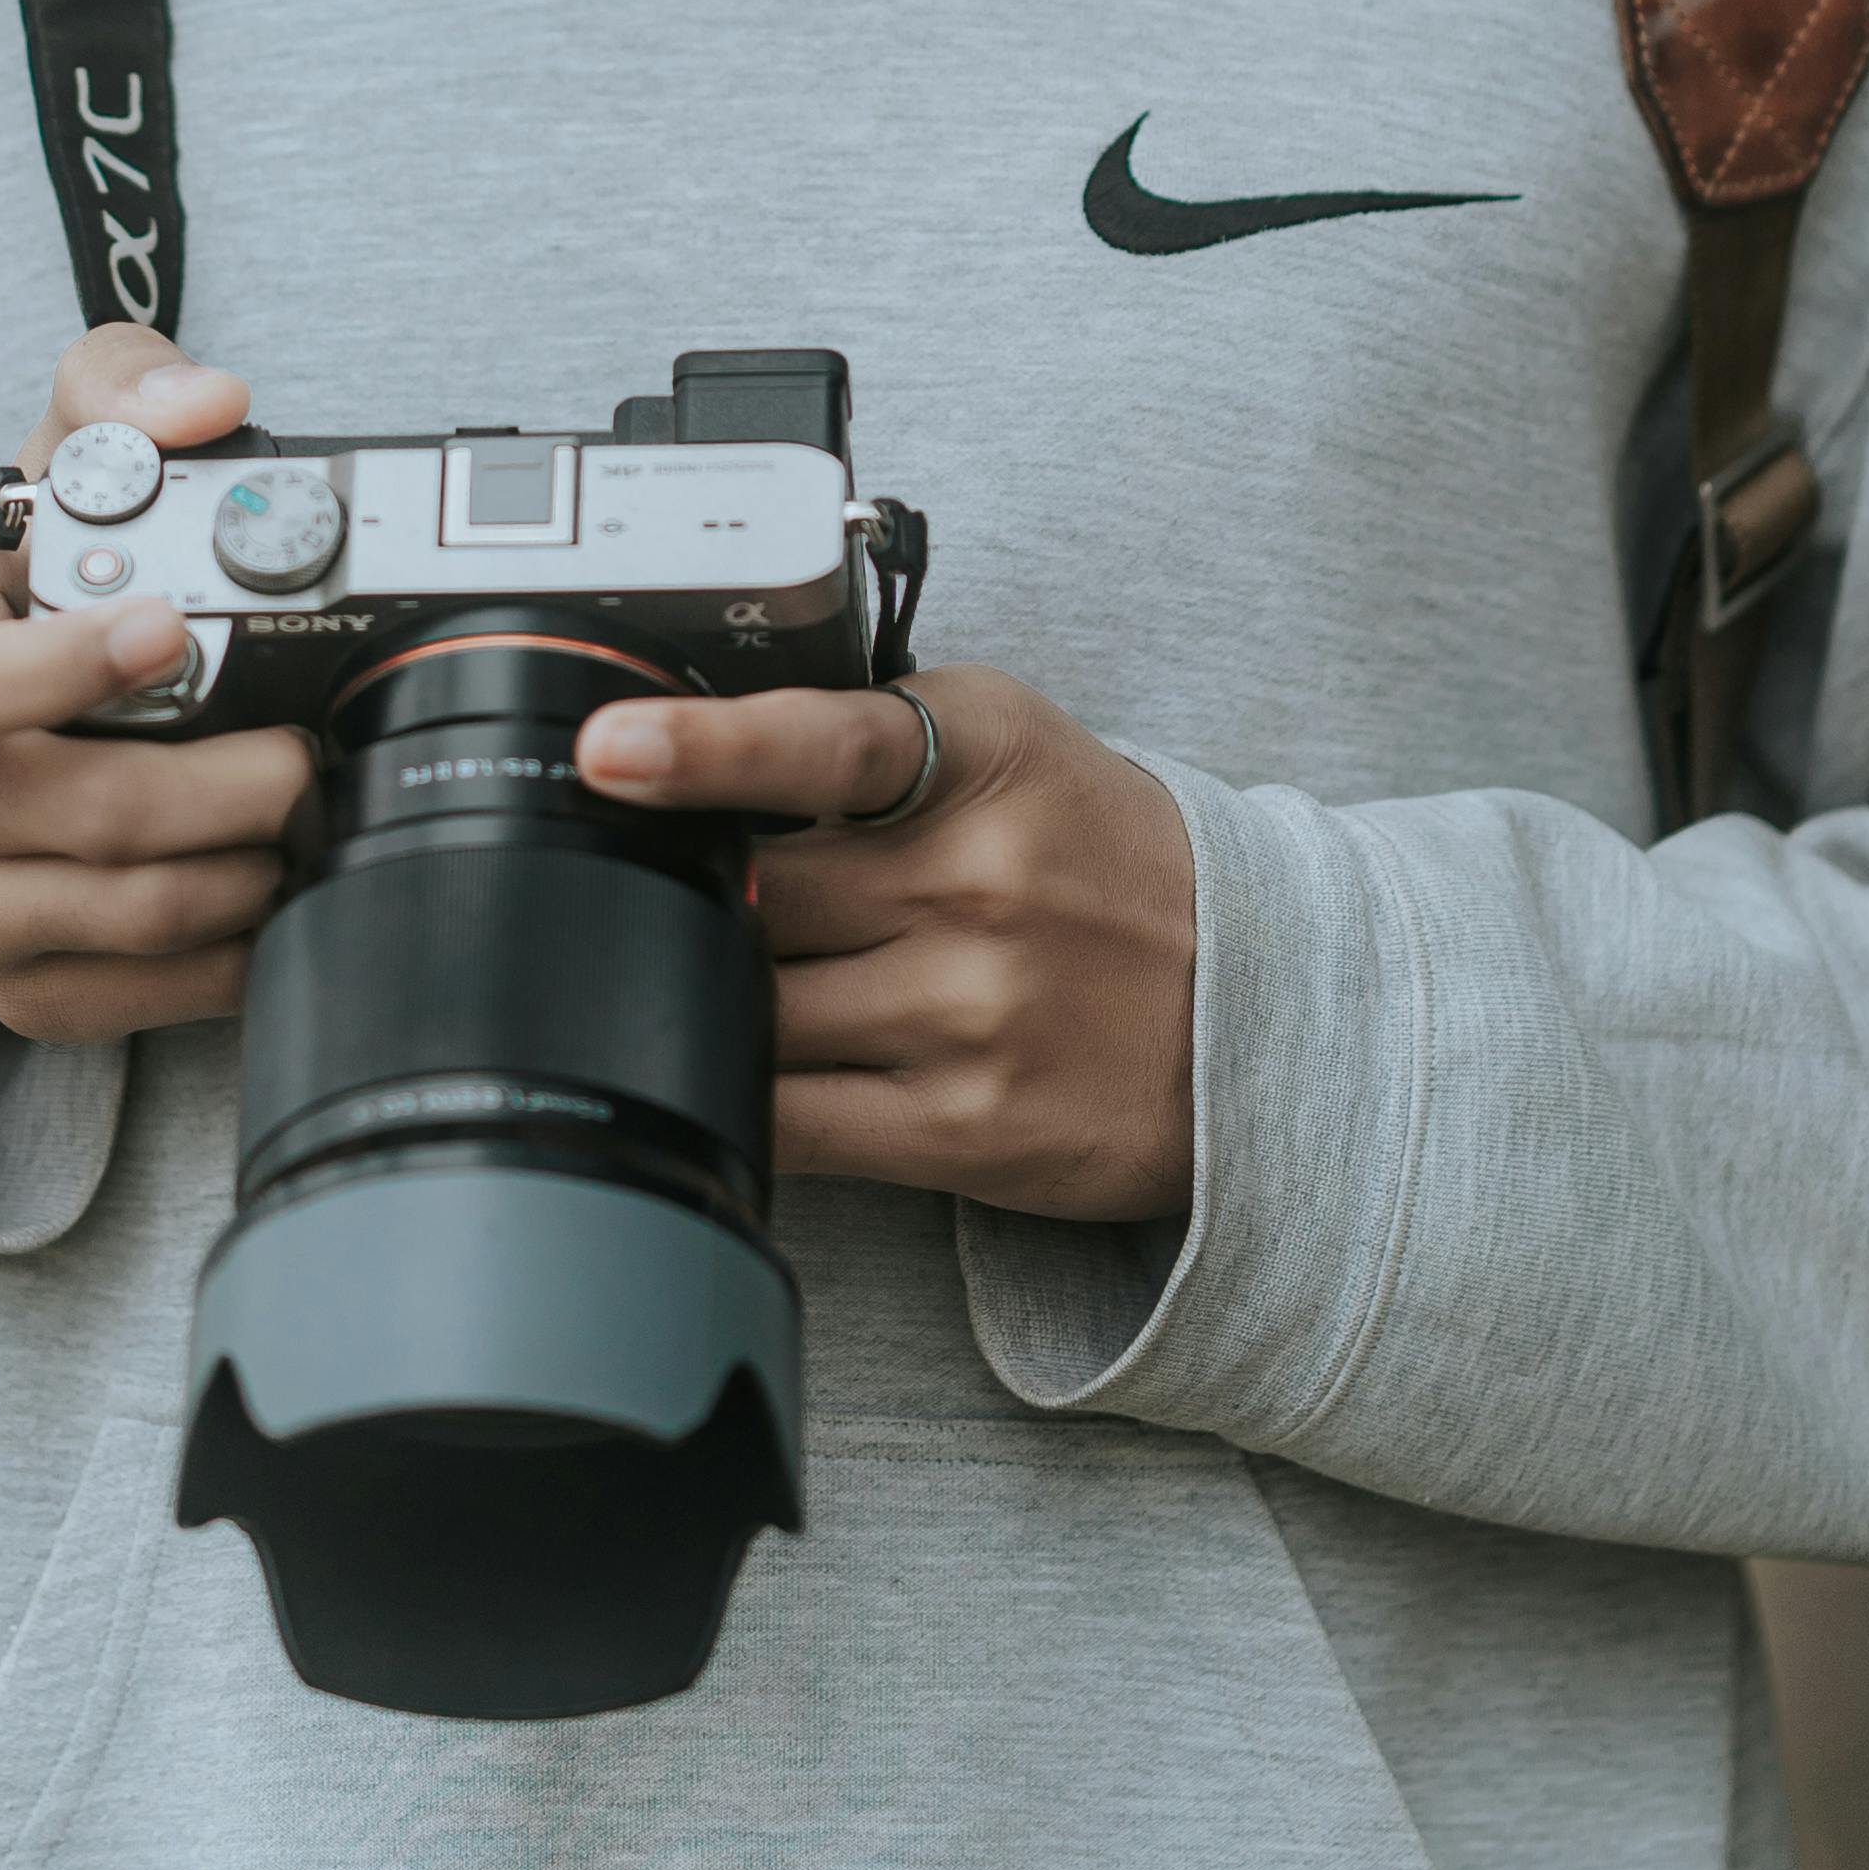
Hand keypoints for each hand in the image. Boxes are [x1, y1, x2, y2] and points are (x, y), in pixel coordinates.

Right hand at [0, 327, 311, 1044]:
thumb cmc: (30, 591)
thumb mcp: (56, 461)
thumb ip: (118, 391)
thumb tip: (206, 405)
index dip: (52, 671)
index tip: (167, 631)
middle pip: (70, 813)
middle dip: (219, 789)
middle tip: (305, 755)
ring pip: (115, 914)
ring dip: (237, 872)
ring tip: (299, 818)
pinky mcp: (5, 984)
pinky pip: (124, 1001)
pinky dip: (218, 961)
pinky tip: (264, 899)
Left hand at [577, 664, 1194, 1223]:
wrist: (1259, 1004)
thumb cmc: (1099, 861)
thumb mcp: (1010, 750)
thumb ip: (867, 745)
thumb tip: (686, 770)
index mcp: (984, 756)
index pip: (828, 744)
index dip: (706, 746)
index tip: (609, 748)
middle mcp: (979, 881)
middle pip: (753, 896)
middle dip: (698, 900)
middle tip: (669, 894)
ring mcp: (973, 1011)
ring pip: (757, 1010)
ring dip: (717, 999)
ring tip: (740, 983)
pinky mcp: (964, 1126)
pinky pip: (791, 1121)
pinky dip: (741, 1097)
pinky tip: (734, 1074)